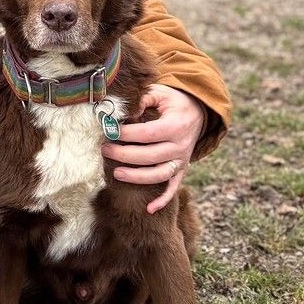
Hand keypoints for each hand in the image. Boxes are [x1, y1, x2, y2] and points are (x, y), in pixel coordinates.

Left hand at [101, 84, 205, 214]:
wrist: (198, 112)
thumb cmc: (172, 102)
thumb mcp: (160, 93)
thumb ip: (142, 100)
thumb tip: (123, 112)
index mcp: (175, 125)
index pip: (147, 133)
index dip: (127, 134)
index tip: (109, 131)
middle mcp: (180, 146)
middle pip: (150, 156)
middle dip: (125, 155)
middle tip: (105, 150)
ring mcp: (181, 160)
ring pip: (159, 175)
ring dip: (137, 177)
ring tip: (116, 174)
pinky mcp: (181, 170)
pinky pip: (173, 188)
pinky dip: (163, 200)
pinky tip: (149, 209)